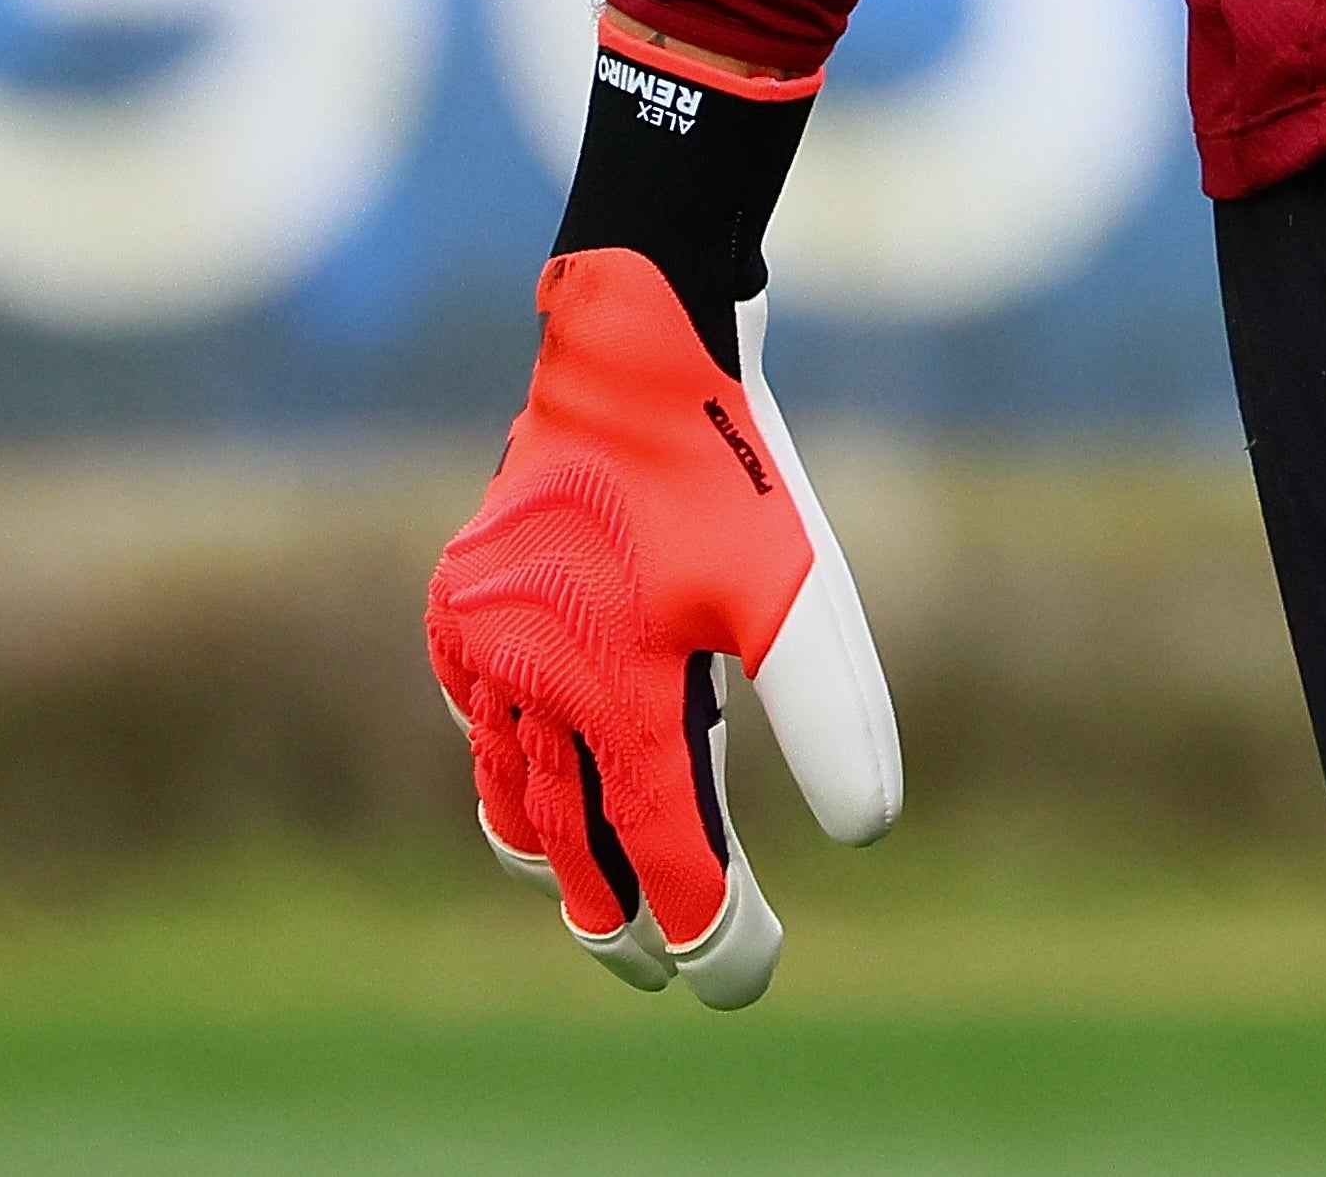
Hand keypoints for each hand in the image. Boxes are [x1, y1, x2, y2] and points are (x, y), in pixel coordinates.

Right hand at [420, 248, 903, 1002]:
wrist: (630, 347)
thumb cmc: (725, 471)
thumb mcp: (800, 590)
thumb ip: (828, 713)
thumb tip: (867, 831)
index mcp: (615, 691)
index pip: (663, 853)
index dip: (704, 926)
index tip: (738, 977)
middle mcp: (532, 683)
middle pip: (572, 848)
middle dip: (620, 920)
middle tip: (660, 971)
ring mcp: (483, 646)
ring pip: (509, 794)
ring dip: (556, 855)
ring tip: (596, 903)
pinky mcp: (459, 608)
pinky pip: (478, 719)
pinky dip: (511, 763)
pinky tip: (543, 775)